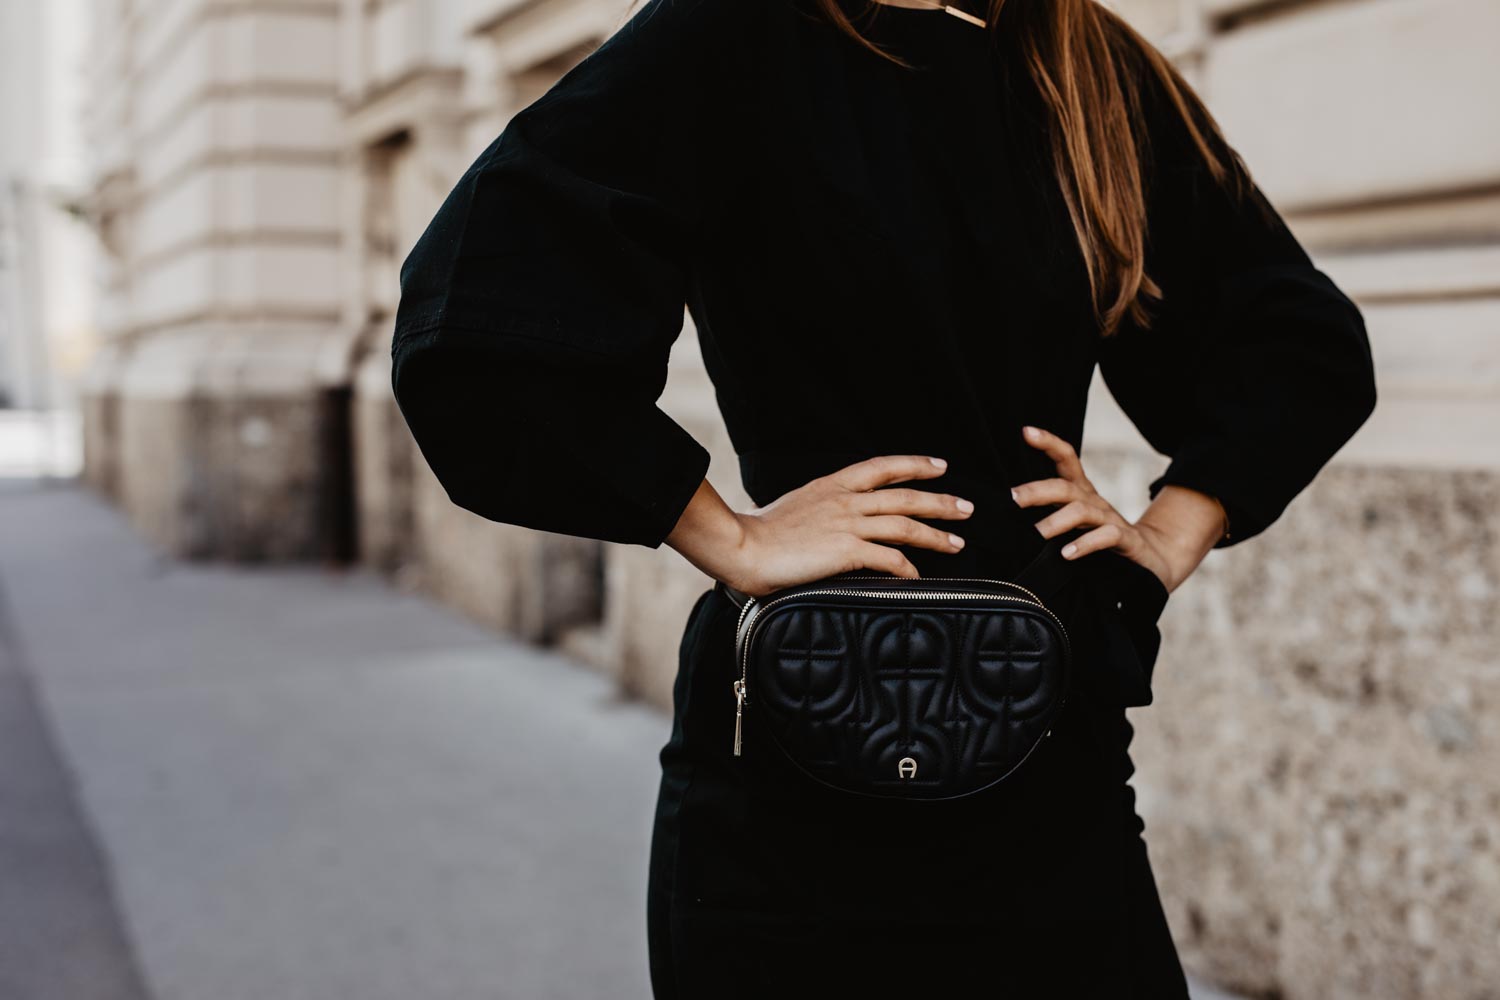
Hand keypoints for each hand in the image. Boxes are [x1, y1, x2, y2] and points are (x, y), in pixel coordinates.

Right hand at [666, 455, 974, 597]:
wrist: (740, 547)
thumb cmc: (758, 535)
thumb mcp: (794, 509)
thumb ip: (820, 511)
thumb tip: (833, 524)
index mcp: (831, 486)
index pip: (882, 467)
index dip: (914, 465)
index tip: (939, 466)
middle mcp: (844, 500)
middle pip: (905, 496)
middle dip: (940, 502)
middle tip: (966, 507)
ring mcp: (847, 524)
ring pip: (905, 525)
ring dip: (936, 534)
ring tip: (958, 543)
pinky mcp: (847, 551)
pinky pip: (890, 559)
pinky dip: (908, 569)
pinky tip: (917, 578)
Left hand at [1010, 425, 1181, 589]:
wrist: (1151, 556)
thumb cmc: (1101, 537)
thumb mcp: (1075, 521)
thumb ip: (1047, 513)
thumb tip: (1004, 515)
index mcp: (1081, 492)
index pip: (1066, 458)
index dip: (1049, 443)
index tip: (1026, 431)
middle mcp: (1094, 501)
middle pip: (1065, 487)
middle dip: (1037, 490)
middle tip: (1012, 499)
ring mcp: (1110, 519)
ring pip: (1082, 511)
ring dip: (1056, 522)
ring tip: (1036, 535)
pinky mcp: (1126, 540)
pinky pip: (1106, 536)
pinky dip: (1085, 544)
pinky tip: (1067, 554)